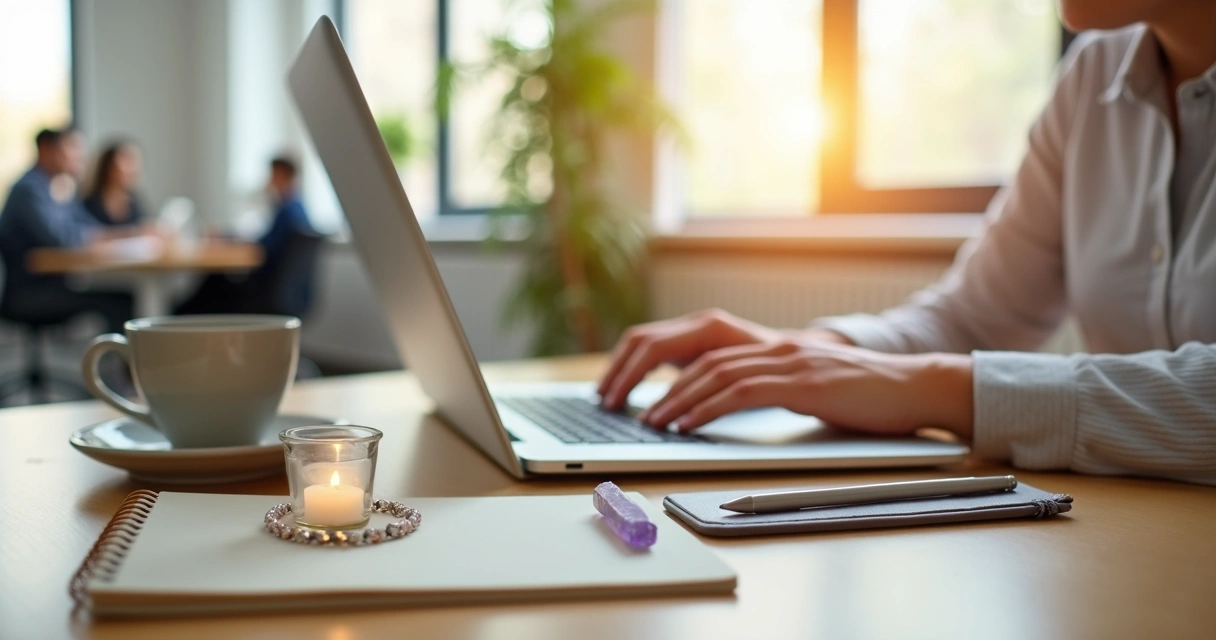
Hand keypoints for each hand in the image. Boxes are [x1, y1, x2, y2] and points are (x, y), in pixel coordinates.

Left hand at [638, 340, 973, 438]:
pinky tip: (689, 424)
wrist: (917, 388)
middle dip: (661, 384)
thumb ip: (777, 391)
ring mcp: (789, 362)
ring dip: (677, 400)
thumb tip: (738, 408)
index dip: (671, 371)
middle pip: (702, 359)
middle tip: (634, 411)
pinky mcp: (802, 383)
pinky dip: (708, 408)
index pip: (709, 353)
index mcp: (776, 348)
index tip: (644, 395)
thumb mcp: (813, 389)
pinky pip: (742, 393)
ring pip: (715, 374)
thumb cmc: (869, 397)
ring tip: (652, 422)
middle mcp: (776, 348)